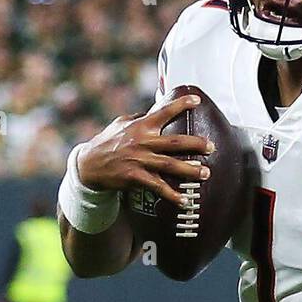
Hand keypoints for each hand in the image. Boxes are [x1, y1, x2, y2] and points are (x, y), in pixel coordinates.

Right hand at [77, 94, 212, 207]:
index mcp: (140, 125)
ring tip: (205, 173)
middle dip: (195, 144)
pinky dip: (170, 194)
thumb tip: (157, 108)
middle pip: (174, 142)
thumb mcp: (121, 123)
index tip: (197, 101)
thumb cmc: (108, 141)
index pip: (163, 111)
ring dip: (189, 170)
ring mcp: (139, 160)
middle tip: (211, 146)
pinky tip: (183, 200)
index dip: (180, 104)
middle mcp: (142, 141)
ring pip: (169, 165)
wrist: (90, 165)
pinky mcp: (135, 177)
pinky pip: (157, 186)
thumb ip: (140, 117)